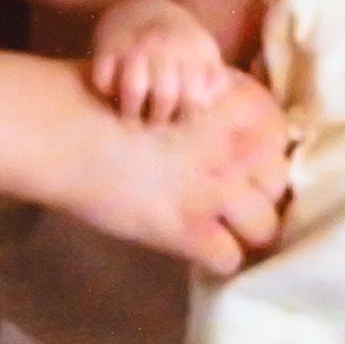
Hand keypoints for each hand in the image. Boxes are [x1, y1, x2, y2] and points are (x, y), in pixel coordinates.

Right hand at [0, 47, 288, 272]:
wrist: (65, 129)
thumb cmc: (104, 99)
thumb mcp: (169, 84)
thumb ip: (206, 108)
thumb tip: (224, 131)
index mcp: (231, 105)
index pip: (279, 135)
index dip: (262, 153)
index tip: (245, 163)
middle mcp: (234, 148)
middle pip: (278, 183)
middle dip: (260, 194)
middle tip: (234, 202)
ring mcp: (215, 191)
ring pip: (265, 227)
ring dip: (245, 231)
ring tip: (223, 231)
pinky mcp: (188, 230)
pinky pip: (229, 259)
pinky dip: (216, 259)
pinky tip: (198, 249)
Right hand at [88, 0, 239, 124]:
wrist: (141, 6)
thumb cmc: (179, 40)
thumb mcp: (204, 52)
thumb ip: (215, 80)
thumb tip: (208, 104)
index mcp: (193, 52)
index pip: (195, 98)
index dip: (187, 115)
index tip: (179, 118)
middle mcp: (165, 47)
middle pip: (165, 96)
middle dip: (158, 117)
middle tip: (153, 120)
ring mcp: (135, 45)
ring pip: (134, 89)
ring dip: (131, 110)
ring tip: (131, 115)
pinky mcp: (108, 45)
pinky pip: (103, 78)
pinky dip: (105, 90)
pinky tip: (111, 91)